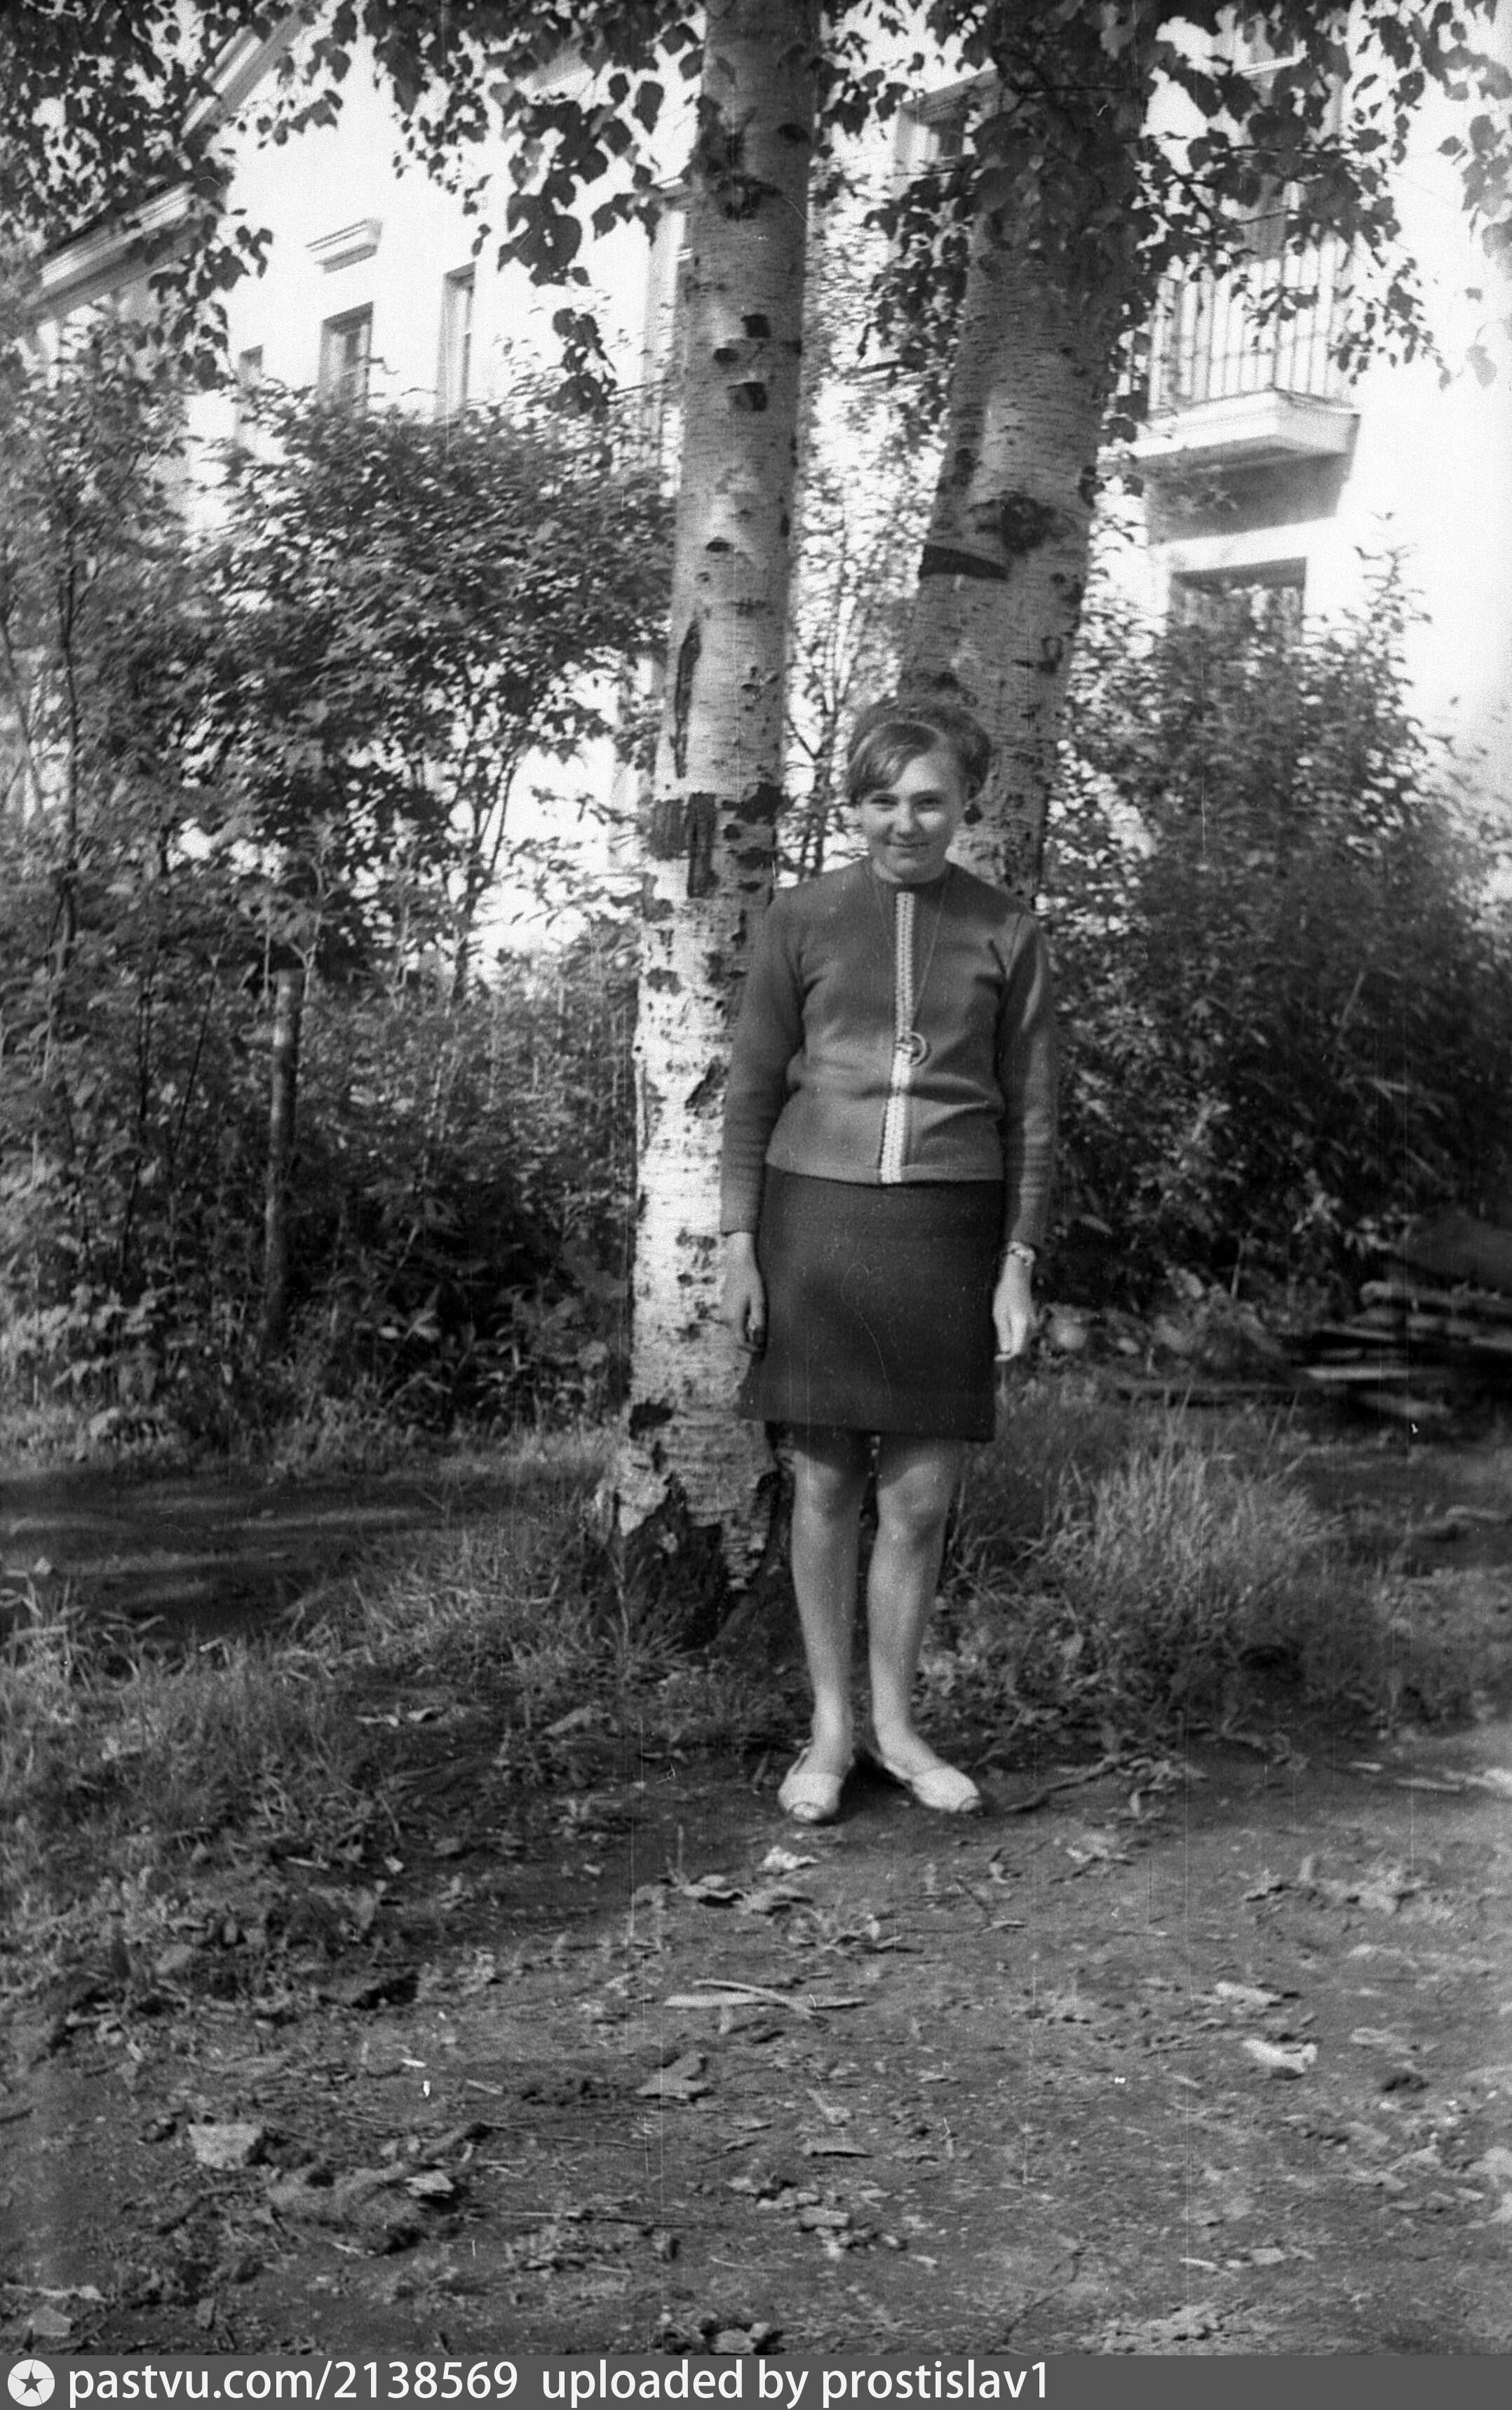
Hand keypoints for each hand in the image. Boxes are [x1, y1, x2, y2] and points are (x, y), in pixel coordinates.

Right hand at [721, 1237, 766, 1353]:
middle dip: (749, 1344)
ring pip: (735, 1332)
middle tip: (764, 1347)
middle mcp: (725, 1318)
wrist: (738, 1264)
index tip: (763, 1351)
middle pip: (736, 1339)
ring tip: (761, 1337)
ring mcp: (723, 1313)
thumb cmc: (751, 1281)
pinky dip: (743, 1328)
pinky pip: (733, 1324)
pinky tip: (754, 1324)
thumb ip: (759, 1321)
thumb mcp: (759, 1301)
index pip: (740, 1342)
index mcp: (733, 1318)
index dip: (751, 1349)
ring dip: (746, 1336)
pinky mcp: (725, 1308)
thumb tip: (760, 1340)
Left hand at [992, 1253, 1035, 1362]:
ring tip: (998, 1338)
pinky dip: (1015, 1338)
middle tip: (994, 1351)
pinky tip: (1006, 1331)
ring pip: (1023, 1343)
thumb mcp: (998, 1313)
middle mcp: (1031, 1326)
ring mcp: (1033, 1324)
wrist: (1017, 1278)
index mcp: (1022, 1325)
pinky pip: (1024, 1336)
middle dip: (1008, 1353)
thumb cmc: (1004, 1293)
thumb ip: (1003, 1333)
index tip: (995, 1358)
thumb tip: (1006, 1351)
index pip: (1017, 1351)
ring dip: (1012, 1345)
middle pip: (1021, 1349)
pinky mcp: (1032, 1321)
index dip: (1006, 1358)